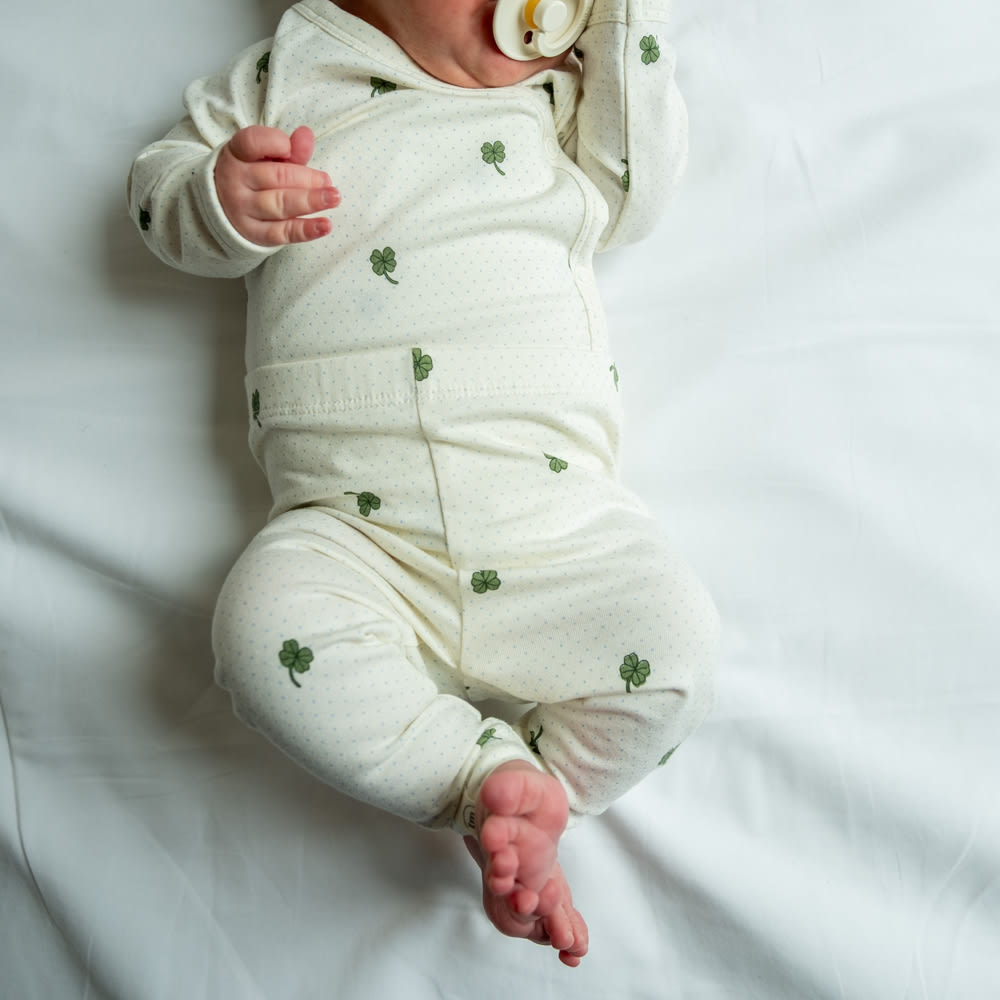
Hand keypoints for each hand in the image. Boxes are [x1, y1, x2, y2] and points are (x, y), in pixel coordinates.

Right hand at [214, 125, 339, 245]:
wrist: (226, 207)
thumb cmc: (254, 175)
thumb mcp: (267, 157)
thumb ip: (290, 149)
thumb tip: (306, 135)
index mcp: (237, 154)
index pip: (252, 142)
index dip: (274, 142)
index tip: (289, 147)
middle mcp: (235, 180)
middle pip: (275, 177)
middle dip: (306, 178)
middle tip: (328, 182)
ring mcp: (242, 208)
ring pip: (280, 204)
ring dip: (310, 201)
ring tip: (334, 198)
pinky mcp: (254, 233)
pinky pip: (282, 232)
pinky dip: (306, 230)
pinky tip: (325, 225)